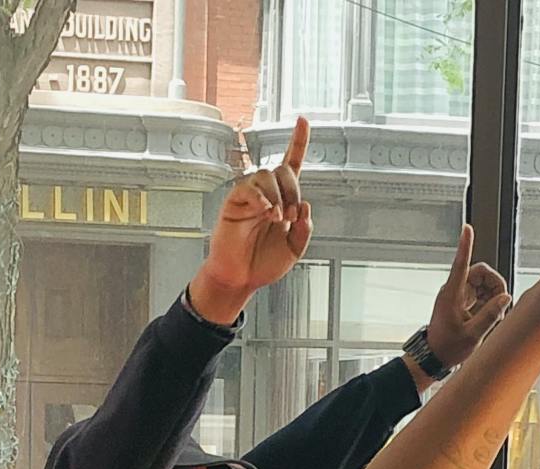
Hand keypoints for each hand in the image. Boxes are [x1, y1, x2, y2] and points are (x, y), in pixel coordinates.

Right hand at [188, 119, 313, 323]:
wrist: (242, 278)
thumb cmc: (263, 263)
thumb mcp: (294, 249)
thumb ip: (305, 230)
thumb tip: (305, 207)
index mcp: (283, 200)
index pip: (292, 164)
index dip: (298, 141)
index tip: (303, 120)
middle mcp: (267, 193)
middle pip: (283, 169)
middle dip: (293, 190)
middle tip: (291, 216)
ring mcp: (250, 196)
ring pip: (266, 174)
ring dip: (278, 195)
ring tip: (278, 219)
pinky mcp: (234, 202)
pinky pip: (248, 188)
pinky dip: (261, 199)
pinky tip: (265, 213)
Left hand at [422, 227, 511, 376]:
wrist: (434, 357)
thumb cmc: (448, 348)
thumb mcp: (473, 335)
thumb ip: (491, 315)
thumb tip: (505, 298)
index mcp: (452, 295)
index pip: (460, 264)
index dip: (466, 245)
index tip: (467, 228)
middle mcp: (454, 290)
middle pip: (481, 273)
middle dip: (495, 286)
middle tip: (501, 306)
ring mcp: (458, 295)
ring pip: (483, 283)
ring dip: (493, 296)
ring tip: (493, 316)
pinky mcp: (461, 301)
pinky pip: (481, 293)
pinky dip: (489, 302)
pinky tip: (488, 317)